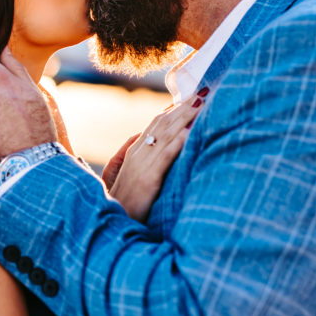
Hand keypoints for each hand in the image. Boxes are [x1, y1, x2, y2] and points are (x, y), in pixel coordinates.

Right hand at [108, 95, 202, 220]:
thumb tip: (138, 135)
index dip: (173, 108)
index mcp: (133, 151)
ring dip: (185, 116)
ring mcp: (142, 165)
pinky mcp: (148, 179)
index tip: (190, 96)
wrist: (112, 224)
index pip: (155, 122)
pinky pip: (166, 155)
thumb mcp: (121, 175)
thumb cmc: (122, 202)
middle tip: (203, 91)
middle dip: (183, 106)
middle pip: (162, 122)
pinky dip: (178, 140)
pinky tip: (191, 130)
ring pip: (166, 134)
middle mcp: (137, 153)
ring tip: (202, 103)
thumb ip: (129, 154)